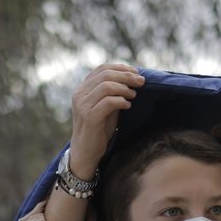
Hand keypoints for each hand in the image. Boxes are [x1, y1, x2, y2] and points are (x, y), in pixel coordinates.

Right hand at [69, 63, 144, 178]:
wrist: (85, 152)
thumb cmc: (98, 129)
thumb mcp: (106, 107)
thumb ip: (113, 93)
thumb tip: (133, 79)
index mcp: (83, 89)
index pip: (102, 68)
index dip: (121, 67)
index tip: (136, 72)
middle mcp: (80, 94)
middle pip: (106, 75)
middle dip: (126, 76)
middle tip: (141, 82)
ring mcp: (82, 105)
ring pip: (106, 86)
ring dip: (124, 88)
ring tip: (134, 95)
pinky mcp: (89, 117)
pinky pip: (108, 102)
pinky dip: (120, 101)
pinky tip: (128, 106)